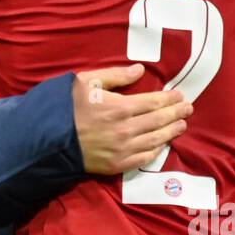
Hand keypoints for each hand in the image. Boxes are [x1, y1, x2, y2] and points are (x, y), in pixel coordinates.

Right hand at [72, 64, 191, 175]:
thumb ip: (115, 76)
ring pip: (155, 140)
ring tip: (181, 125)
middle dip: (175, 113)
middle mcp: (126, 130)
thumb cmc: (66, 107)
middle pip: (158, 121)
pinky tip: (162, 144)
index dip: (169, 98)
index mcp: (120, 107)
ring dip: (171, 132)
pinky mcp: (117, 165)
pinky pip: (143, 158)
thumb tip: (140, 70)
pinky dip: (156, 150)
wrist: (47, 141)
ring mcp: (123, 149)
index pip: (153, 102)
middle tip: (188, 109)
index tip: (180, 95)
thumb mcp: (87, 82)